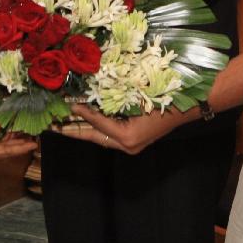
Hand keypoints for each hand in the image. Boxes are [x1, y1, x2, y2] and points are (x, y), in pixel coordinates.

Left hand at [55, 103, 194, 154]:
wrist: (188, 105)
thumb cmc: (164, 98)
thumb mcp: (136, 97)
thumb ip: (112, 100)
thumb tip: (90, 96)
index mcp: (128, 136)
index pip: (98, 124)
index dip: (82, 114)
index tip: (68, 106)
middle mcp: (128, 145)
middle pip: (94, 137)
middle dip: (74, 131)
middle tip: (54, 126)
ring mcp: (131, 146)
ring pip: (101, 138)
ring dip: (84, 130)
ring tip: (65, 124)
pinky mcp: (134, 142)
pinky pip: (110, 136)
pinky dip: (97, 129)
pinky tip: (87, 123)